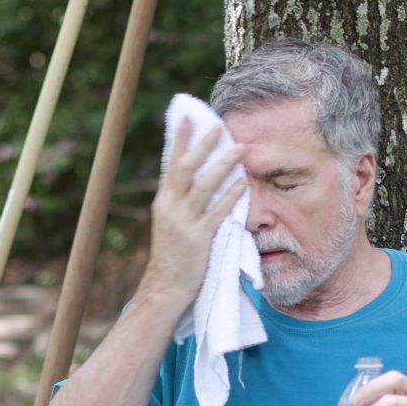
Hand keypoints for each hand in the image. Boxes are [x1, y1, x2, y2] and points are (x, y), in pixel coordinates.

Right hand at [142, 119, 246, 309]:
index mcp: (163, 202)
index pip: (170, 163)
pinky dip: (231, 195)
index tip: (186, 116)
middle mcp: (170, 208)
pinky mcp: (199, 239)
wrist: (165, 288)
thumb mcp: (169, 224)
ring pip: (203, 185)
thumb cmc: (171, 257)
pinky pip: (217, 212)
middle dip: (202, 144)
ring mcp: (184, 223)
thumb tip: (190, 179)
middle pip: (185, 168)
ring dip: (223, 164)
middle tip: (218, 124)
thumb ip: (178, 202)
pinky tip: (243, 182)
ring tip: (240, 148)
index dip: (178, 139)